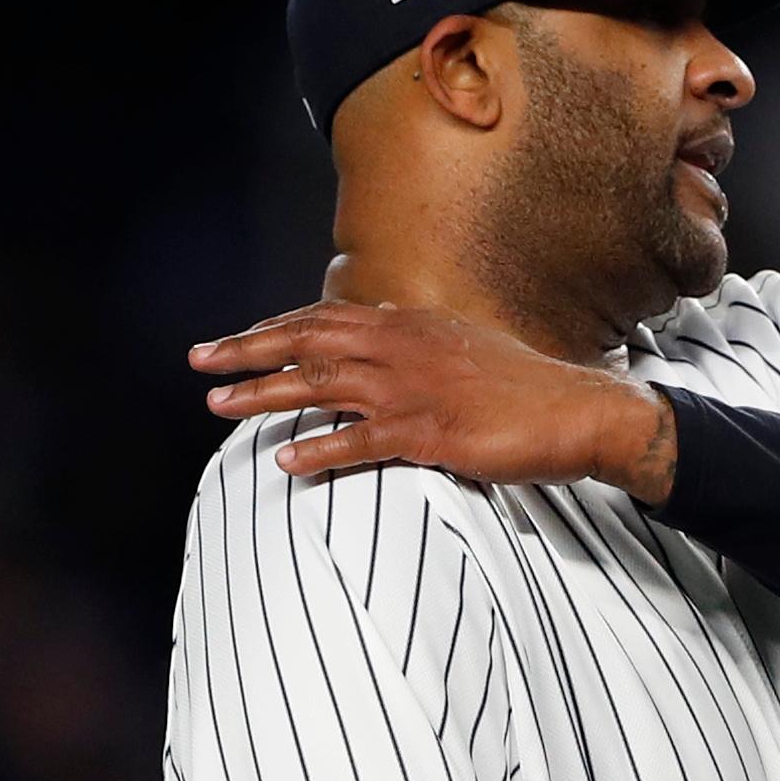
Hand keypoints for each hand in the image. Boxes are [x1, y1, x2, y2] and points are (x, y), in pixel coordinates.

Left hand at [188, 300, 678, 498]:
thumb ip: (412, 335)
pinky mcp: (432, 432)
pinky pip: (362, 442)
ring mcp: (414, 389)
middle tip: (199, 361)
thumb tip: (371, 318)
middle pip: (307, 342)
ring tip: (220, 408)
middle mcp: (402, 346)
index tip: (233, 341)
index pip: (323, 318)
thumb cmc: (525, 385)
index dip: (272, 328)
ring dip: (265, 396)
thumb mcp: (463, 342)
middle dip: (247, 351)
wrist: (580, 410)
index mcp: (409, 323)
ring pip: (321, 386)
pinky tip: (288, 462)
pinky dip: (322, 450)